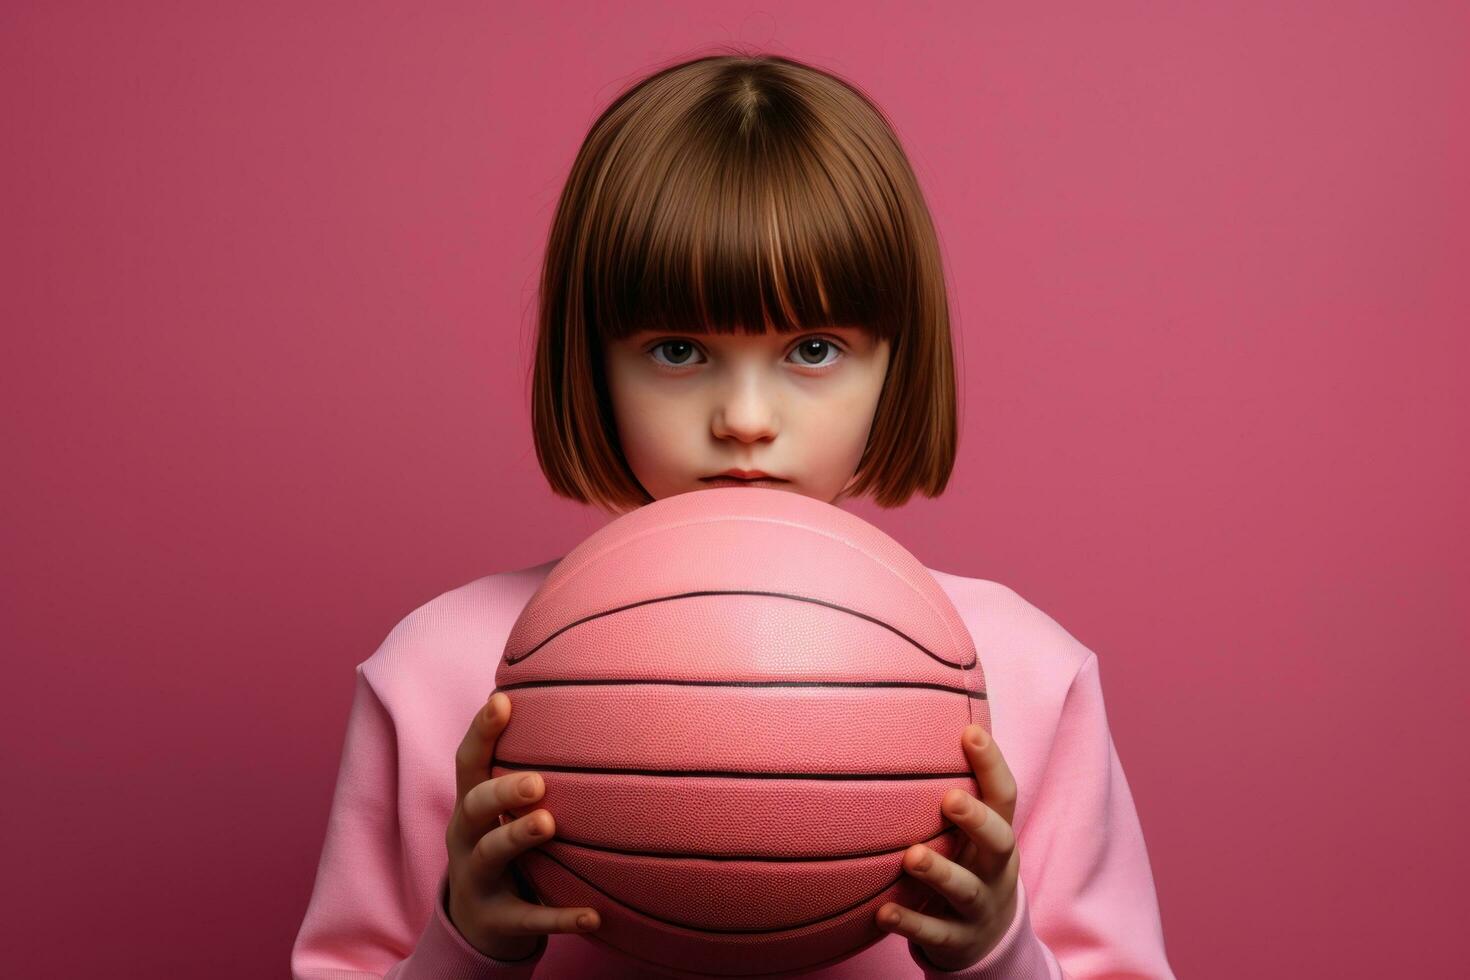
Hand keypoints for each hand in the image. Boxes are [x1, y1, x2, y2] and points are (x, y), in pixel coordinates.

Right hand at [444, 692, 600, 959]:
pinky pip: (528, 920)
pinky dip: (560, 918)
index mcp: (470, 806)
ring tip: (548, 824)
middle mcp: (467, 838)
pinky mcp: (499, 921)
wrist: (478, 925)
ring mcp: (479, 881)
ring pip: (491, 856)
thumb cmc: (502, 845)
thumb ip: (523, 768)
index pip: (469, 763)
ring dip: (517, 837)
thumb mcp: (501, 811)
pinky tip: (594, 915)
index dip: (482, 731)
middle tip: (536, 781)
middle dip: (501, 791)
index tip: (503, 701)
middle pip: (474, 807)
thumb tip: (569, 698)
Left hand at [875, 724, 1020, 971]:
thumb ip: (954, 791)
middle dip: (976, 820)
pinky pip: (935, 933)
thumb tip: (913, 718)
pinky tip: (882, 911)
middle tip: (949, 798)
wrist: (986, 942)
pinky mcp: (957, 941)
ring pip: (966, 890)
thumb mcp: (970, 834)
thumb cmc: (967, 866)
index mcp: (997, 836)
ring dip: (940, 872)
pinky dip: (910, 923)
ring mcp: (978, 908)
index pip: (1005, 796)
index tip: (970, 732)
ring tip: (910, 857)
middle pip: (998, 842)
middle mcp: (995, 869)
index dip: (992, 764)